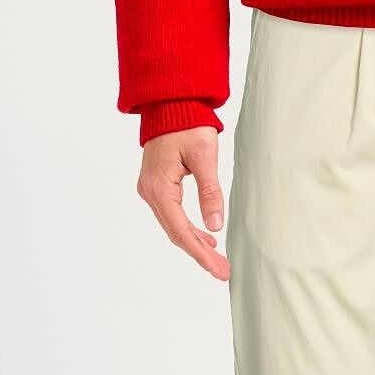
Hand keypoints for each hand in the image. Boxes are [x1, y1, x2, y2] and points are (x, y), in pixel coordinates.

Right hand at [136, 128, 228, 280]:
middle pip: (176, 233)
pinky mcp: (157, 185)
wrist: (171, 103)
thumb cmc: (187, 124)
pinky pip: (172, 214)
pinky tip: (206, 236)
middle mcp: (150, 192)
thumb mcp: (204, 157)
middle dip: (200, 254)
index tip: (220, 270)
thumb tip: (215, 226)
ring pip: (174, 226)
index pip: (181, 231)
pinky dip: (189, 228)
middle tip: (223, 272)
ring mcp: (151, 189)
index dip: (201, 254)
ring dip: (195, 243)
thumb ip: (210, 192)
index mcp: (160, 188)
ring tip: (218, 259)